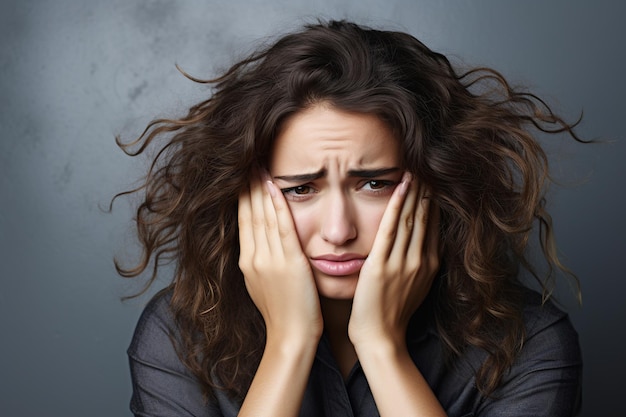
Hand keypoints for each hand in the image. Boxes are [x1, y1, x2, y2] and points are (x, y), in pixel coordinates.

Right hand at [238, 175, 322, 343]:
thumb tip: (259, 245)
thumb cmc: (283, 313)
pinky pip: (281, 227)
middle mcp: (254, 257)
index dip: (242, 197)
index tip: (242, 178)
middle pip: (249, 214)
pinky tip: (274, 187)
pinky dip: (277, 205)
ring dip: (260, 188)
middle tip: (246, 162)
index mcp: (248, 262)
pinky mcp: (289, 261)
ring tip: (258, 166)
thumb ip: (260, 262)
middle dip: (247, 186)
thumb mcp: (263, 284)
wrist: (291, 336)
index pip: (243, 221)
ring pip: (262, 216)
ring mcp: (270, 259)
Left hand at [348, 173, 440, 346]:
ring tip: (415, 169)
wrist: (380, 337)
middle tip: (427, 166)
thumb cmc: (392, 314)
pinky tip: (400, 188)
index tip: (433, 180)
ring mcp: (401, 263)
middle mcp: (419, 261)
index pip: (433, 225)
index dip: (433, 201)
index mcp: (428, 264)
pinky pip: (390, 230)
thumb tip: (422, 246)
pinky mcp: (381, 266)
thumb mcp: (415, 287)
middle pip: (425, 217)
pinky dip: (396, 206)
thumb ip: (419, 264)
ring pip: (410, 219)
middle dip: (426, 190)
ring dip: (414, 192)